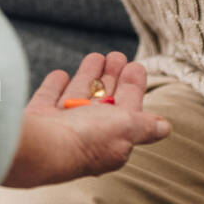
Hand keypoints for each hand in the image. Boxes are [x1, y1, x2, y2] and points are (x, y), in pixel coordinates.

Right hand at [1, 51, 170, 187]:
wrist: (38, 148)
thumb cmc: (86, 138)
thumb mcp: (125, 128)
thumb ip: (144, 126)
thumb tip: (165, 128)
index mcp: (110, 139)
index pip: (127, 109)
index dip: (133, 88)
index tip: (136, 67)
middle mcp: (85, 135)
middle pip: (103, 101)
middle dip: (112, 78)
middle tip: (117, 56)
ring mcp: (60, 127)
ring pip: (77, 97)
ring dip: (88, 77)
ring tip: (97, 55)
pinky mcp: (38, 119)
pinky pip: (48, 99)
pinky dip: (55, 86)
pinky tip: (60, 74)